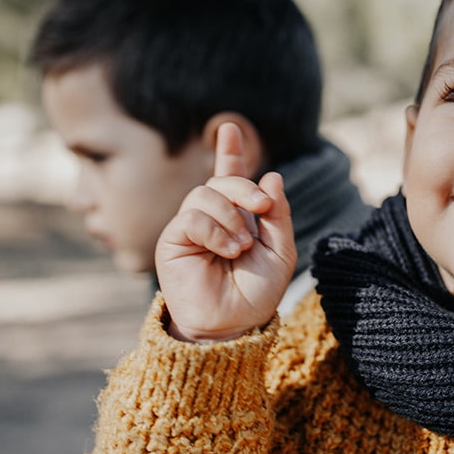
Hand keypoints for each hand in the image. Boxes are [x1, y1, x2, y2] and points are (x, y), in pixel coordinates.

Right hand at [155, 122, 296, 340]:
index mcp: (238, 217)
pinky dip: (215, 231)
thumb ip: (278, 215)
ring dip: (231, 216)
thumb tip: (271, 175)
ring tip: (241, 247)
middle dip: (245, 187)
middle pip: (222, 180)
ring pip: (204, 194)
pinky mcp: (173, 240)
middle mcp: (212, 218)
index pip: (230, 177)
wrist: (233, 325)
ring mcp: (191, 227)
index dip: (230, 152)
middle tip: (263, 207)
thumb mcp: (280, 251)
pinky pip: (192, 217)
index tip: (230, 128)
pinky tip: (226, 252)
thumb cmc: (256, 293)